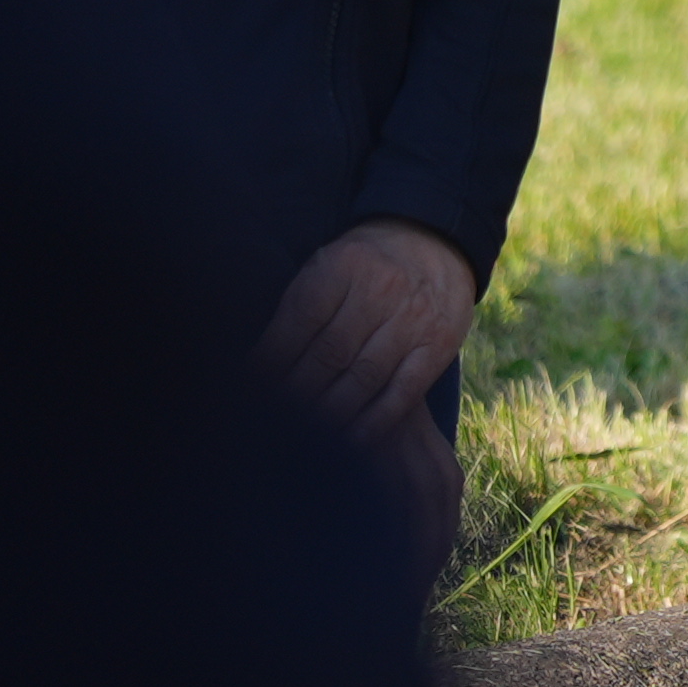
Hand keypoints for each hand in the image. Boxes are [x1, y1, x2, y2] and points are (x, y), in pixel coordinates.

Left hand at [262, 215, 477, 442]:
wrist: (433, 244)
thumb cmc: (362, 267)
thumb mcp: (327, 266)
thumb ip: (298, 308)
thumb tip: (257, 364)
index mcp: (344, 264)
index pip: (300, 320)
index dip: (271, 360)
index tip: (249, 389)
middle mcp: (380, 288)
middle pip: (330, 354)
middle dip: (295, 393)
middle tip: (272, 420)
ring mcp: (412, 317)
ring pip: (364, 378)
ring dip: (330, 413)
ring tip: (304, 436)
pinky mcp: (438, 344)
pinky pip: (403, 392)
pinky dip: (374, 422)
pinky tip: (351, 441)